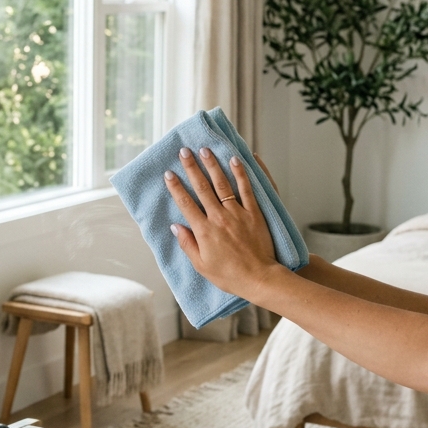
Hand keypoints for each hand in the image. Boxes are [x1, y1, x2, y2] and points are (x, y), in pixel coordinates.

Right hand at [164, 147, 279, 299]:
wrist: (259, 278)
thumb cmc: (229, 275)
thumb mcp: (201, 265)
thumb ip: (187, 244)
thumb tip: (176, 226)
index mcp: (204, 231)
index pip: (186, 203)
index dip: (176, 187)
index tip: (169, 174)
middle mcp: (219, 218)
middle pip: (202, 188)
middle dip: (191, 168)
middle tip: (184, 152)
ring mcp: (237, 214)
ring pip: (222, 184)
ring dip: (212, 165)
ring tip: (204, 150)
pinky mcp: (254, 213)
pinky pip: (246, 190)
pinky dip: (240, 174)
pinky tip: (234, 160)